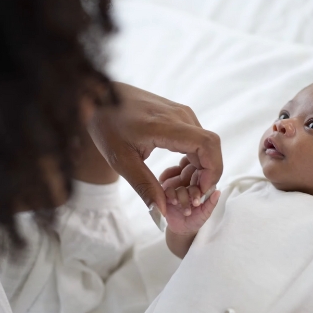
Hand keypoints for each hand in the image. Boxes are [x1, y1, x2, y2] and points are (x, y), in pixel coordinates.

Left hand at [87, 83, 222, 215]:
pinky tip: (178, 172)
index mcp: (166, 125)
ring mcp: (181, 113)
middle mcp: (180, 116)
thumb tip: (160, 214)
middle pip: (211, 148)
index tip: (199, 192)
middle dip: (207, 176)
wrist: (100, 97)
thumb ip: (144, 186)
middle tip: (190, 196)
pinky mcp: (179, 115)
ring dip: (200, 169)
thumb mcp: (120, 160)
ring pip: (206, 145)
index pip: (208, 145)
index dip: (212, 172)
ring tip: (181, 187)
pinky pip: (197, 139)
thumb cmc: (106, 125)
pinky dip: (194, 159)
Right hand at [159, 157, 220, 234]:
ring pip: (179, 189)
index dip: (197, 193)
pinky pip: (167, 191)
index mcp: (197, 193)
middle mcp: (187, 190)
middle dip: (189, 196)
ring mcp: (177, 193)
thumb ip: (211, 203)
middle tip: (191, 206)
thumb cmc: (195, 221)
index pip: (198, 187)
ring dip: (181, 198)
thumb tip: (218, 191)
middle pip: (188, 186)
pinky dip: (171, 195)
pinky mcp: (167, 197)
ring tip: (182, 207)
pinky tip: (174, 202)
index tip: (197, 203)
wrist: (182, 230)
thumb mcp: (205, 213)